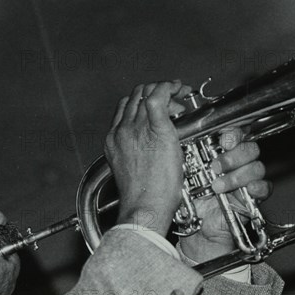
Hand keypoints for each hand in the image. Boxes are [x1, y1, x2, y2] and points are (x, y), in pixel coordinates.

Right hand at [104, 80, 189, 236]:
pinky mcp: (156, 129)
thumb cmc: (142, 197)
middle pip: (135, 96)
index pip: (125, 107)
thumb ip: (137, 152)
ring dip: (165, 88)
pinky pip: (159, 96)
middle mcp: (122, 130)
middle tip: (173, 99)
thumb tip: (152, 147)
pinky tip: (180, 89)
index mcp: (114, 140)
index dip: (142, 100)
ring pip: (147, 92)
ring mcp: (137, 128)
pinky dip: (170, 87)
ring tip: (179, 95)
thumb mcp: (132, 170)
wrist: (143, 207)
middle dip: (155, 91)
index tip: (157, 104)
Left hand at [179, 127, 271, 262]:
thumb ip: (187, 153)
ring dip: (236, 176)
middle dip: (232, 157)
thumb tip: (179, 134)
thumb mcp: (185, 172)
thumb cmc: (191, 198)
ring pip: (256, 167)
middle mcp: (238, 164)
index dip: (234, 134)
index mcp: (223, 153)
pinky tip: (246, 190)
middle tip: (215, 167)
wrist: (197, 226)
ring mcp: (247, 180)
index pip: (237, 134)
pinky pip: (265, 187)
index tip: (223, 140)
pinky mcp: (254, 198)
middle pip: (250, 149)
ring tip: (218, 187)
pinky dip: (258, 187)